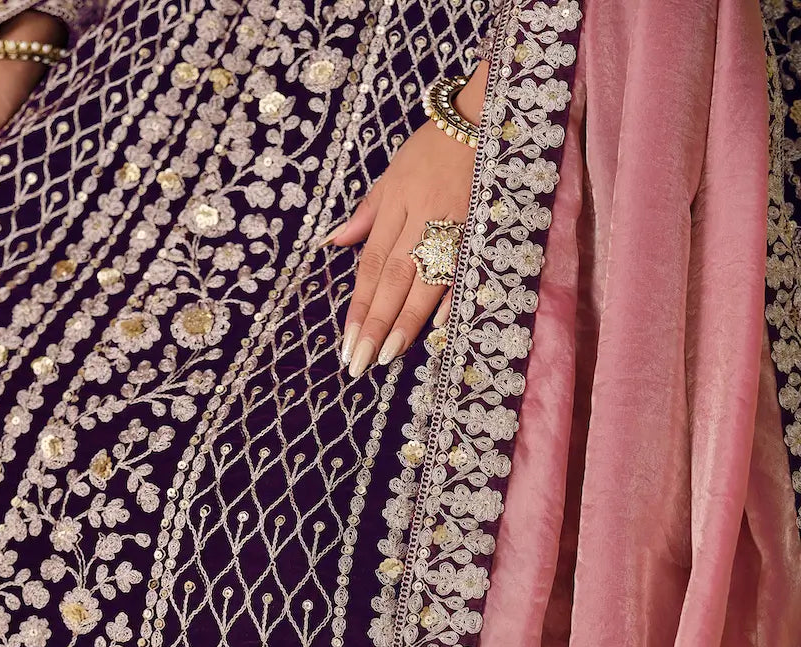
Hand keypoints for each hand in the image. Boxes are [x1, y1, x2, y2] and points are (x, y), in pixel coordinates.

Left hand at [327, 63, 485, 377]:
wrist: (479, 116)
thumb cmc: (432, 147)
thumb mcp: (391, 172)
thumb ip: (366, 213)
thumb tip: (334, 241)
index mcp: (393, 209)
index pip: (370, 268)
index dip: (357, 306)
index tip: (347, 341)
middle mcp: (417, 221)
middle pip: (391, 281)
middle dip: (374, 324)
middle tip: (359, 362)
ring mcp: (449, 227)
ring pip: (423, 282)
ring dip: (405, 322)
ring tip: (388, 355)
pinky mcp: (476, 229)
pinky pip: (460, 268)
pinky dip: (450, 296)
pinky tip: (438, 327)